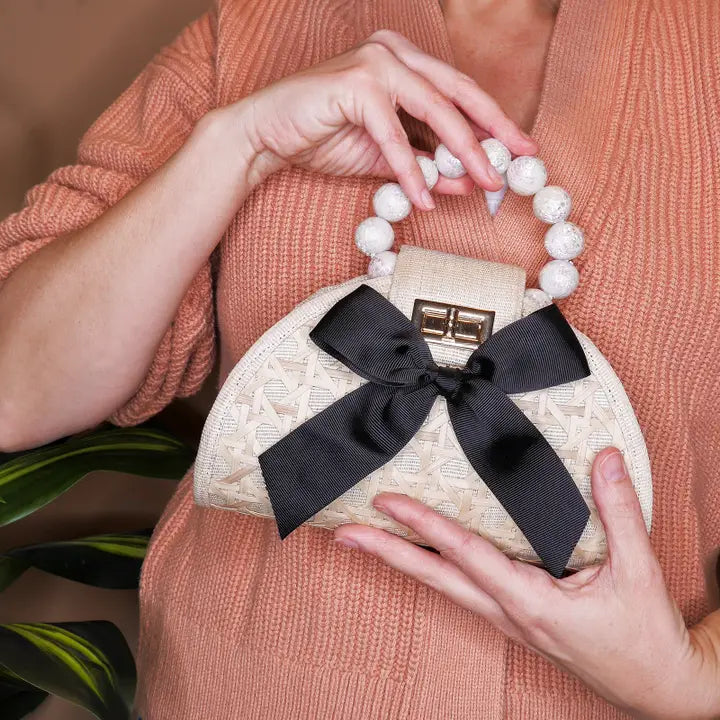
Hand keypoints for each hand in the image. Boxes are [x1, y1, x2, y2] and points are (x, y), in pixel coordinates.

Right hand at [227, 30, 536, 205]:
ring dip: (462, 151)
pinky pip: (393, 135)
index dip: (494, 122)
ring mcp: (375, 63)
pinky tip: (425, 197)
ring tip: (484, 183)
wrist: (267, 136)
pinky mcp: (355, 84)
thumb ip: (426, 165)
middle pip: (458, 93)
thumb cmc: (323, 138)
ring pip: (434, 110)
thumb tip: (467, 183)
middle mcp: (394, 53)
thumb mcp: (387, 157)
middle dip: (494, 131)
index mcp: (405, 62)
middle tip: (519, 161)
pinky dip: (410, 169)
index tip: (520, 150)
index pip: (460, 92)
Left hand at [335, 448, 719, 719]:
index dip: (423, 525)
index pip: (465, 554)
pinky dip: (434, 569)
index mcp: (530, 602)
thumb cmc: (643, 637)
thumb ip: (618, 510)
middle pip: (434, 578)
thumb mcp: (638, 572)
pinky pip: (462, 590)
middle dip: (386, 555)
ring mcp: (506, 619)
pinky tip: (422, 556)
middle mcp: (507, 612)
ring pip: (443, 586)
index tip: (386, 504)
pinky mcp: (513, 618)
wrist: (657, 689)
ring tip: (366, 541)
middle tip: (344, 534)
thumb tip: (606, 458)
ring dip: (402, 562)